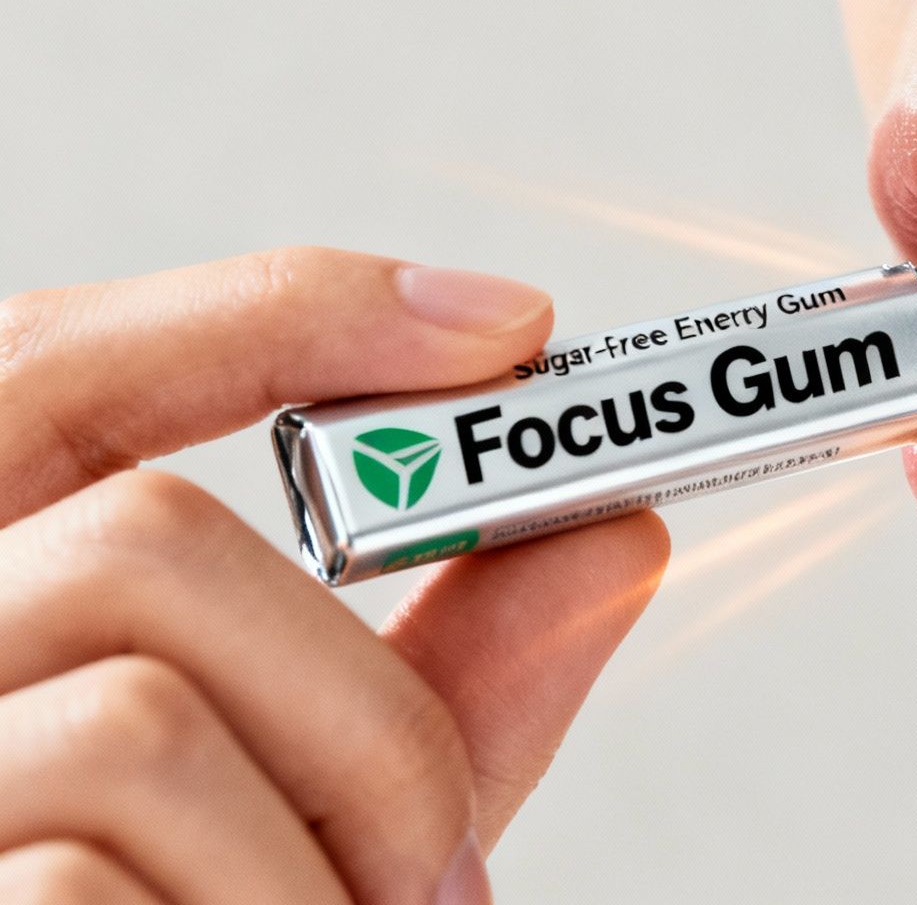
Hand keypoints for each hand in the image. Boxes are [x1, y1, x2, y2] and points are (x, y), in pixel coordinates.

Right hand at [0, 248, 669, 903]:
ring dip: (331, 847)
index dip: (278, 315)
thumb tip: (612, 535)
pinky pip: (94, 870)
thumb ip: (434, 679)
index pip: (58, 360)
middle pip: (147, 541)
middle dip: (370, 699)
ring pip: (145, 721)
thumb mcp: (305, 816)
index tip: (509, 333)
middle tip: (447, 870)